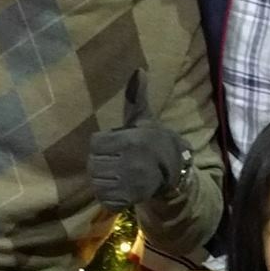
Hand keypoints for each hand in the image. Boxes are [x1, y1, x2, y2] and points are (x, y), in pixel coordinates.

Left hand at [88, 69, 189, 209]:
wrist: (175, 171)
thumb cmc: (154, 142)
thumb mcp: (146, 119)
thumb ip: (136, 97)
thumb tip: (139, 70)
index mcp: (131, 141)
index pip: (95, 144)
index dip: (102, 144)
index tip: (114, 145)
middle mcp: (129, 163)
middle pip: (93, 163)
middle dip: (101, 162)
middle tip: (114, 160)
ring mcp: (129, 184)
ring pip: (97, 182)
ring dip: (102, 179)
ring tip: (115, 174)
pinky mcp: (128, 200)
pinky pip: (104, 199)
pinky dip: (107, 195)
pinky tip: (117, 187)